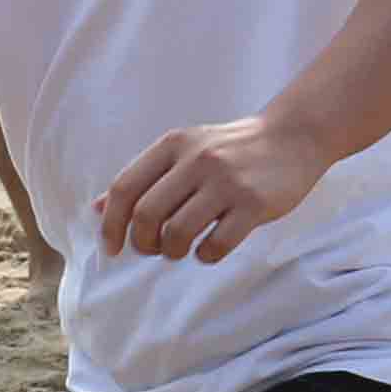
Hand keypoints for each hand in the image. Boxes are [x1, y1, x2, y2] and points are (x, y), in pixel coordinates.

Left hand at [97, 113, 324, 262]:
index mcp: (173, 145)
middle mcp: (197, 160)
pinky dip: (205, 255)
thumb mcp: (183, 150)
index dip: (110, 223)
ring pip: (178, 233)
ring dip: (172, 251)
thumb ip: (144, 177)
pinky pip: (217, 244)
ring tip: (180, 249)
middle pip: (146, 215)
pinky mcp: (255, 203)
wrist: (293, 136)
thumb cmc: (231, 149)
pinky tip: (209, 250)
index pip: (124, 188)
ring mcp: (227, 181)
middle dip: (142, 242)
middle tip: (152, 249)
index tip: (112, 247)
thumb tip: (96, 208)